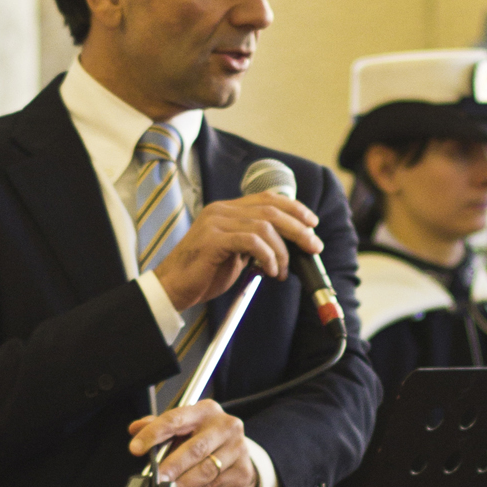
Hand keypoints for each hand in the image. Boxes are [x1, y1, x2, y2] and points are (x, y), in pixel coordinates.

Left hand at [128, 400, 257, 486]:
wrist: (238, 460)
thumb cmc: (206, 442)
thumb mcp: (183, 430)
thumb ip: (159, 428)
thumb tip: (134, 429)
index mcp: (205, 411)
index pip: (175, 419)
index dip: (153, 434)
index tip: (136, 448)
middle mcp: (225, 425)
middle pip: (195, 447)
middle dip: (172, 466)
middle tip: (155, 479)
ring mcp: (237, 448)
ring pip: (206, 470)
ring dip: (182, 484)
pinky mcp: (242, 470)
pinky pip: (213, 485)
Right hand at [153, 193, 320, 309]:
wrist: (173, 287)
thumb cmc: (204, 273)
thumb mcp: (235, 252)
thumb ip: (254, 242)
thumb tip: (287, 244)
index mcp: (226, 209)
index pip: (267, 198)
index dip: (294, 208)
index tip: (312, 223)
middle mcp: (221, 210)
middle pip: (271, 210)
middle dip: (298, 229)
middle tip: (313, 247)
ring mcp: (215, 223)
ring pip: (264, 226)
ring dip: (282, 251)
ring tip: (282, 271)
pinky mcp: (213, 240)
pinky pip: (251, 242)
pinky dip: (267, 257)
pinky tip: (269, 271)